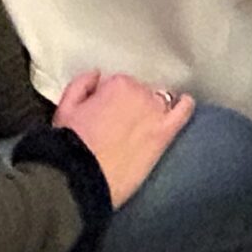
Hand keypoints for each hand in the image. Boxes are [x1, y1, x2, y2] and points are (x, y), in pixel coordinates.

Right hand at [53, 69, 195, 207]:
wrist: (81, 176)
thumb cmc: (69, 142)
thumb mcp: (65, 107)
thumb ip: (82, 83)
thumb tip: (97, 75)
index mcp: (118, 83)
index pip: (121, 84)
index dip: (111, 100)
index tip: (104, 114)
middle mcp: (141, 93)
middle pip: (142, 93)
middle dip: (132, 105)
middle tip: (118, 126)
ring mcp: (156, 113)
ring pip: (161, 101)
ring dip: (153, 109)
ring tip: (142, 126)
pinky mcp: (164, 135)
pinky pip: (182, 113)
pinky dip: (185, 106)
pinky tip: (186, 104)